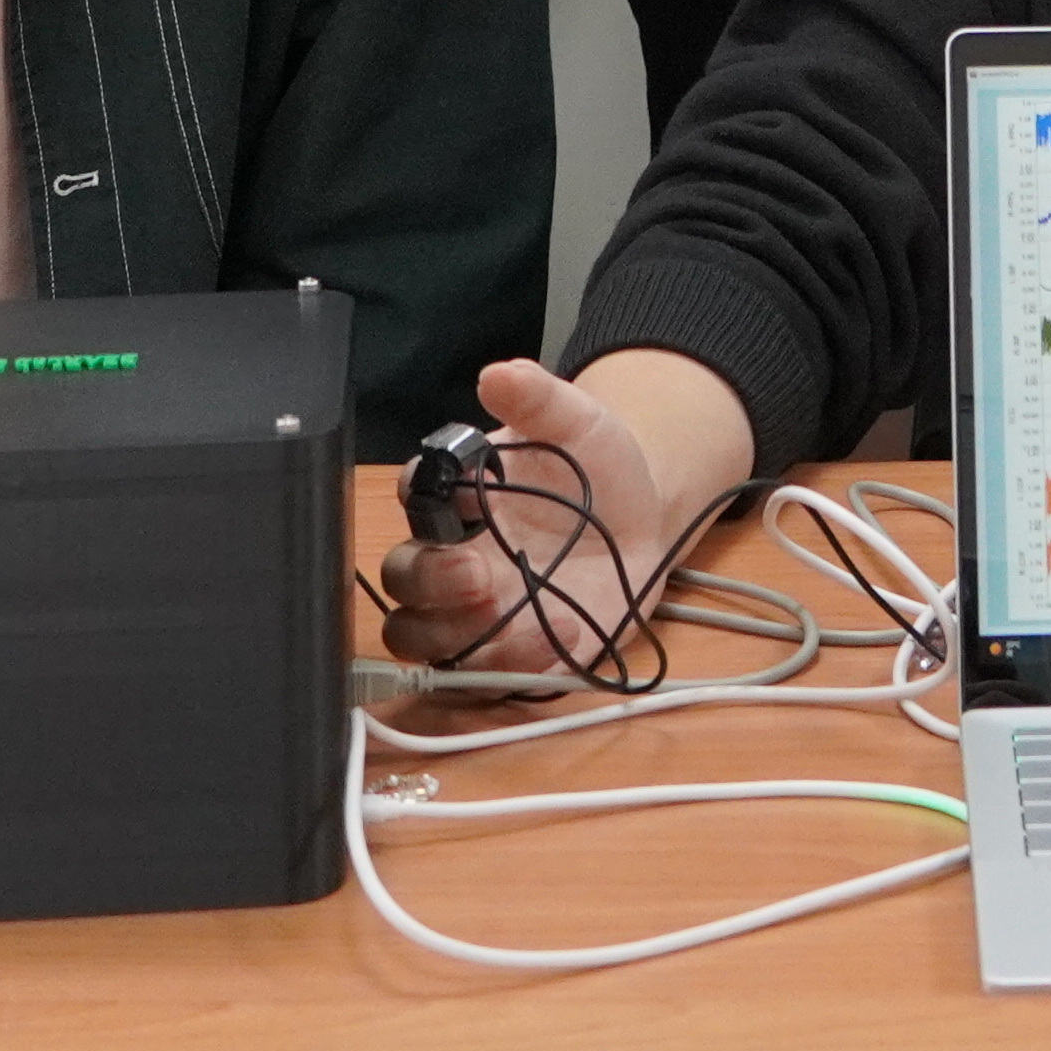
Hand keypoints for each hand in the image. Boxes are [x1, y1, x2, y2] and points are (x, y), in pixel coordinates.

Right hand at [371, 352, 751, 680]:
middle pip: (403, 581)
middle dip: (428, 583)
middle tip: (476, 574)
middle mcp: (456, 558)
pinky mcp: (520, 650)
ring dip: (454, 638)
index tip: (456, 502)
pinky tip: (553, 642)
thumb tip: (499, 373)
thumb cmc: (594, 465)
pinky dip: (513, 670)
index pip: (411, 498)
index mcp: (458, 499)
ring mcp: (483, 611)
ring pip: (428, 640)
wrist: (646, 515)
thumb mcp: (575, 421)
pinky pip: (492, 677)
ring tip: (510, 621)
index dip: (419, 502)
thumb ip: (538, 398)